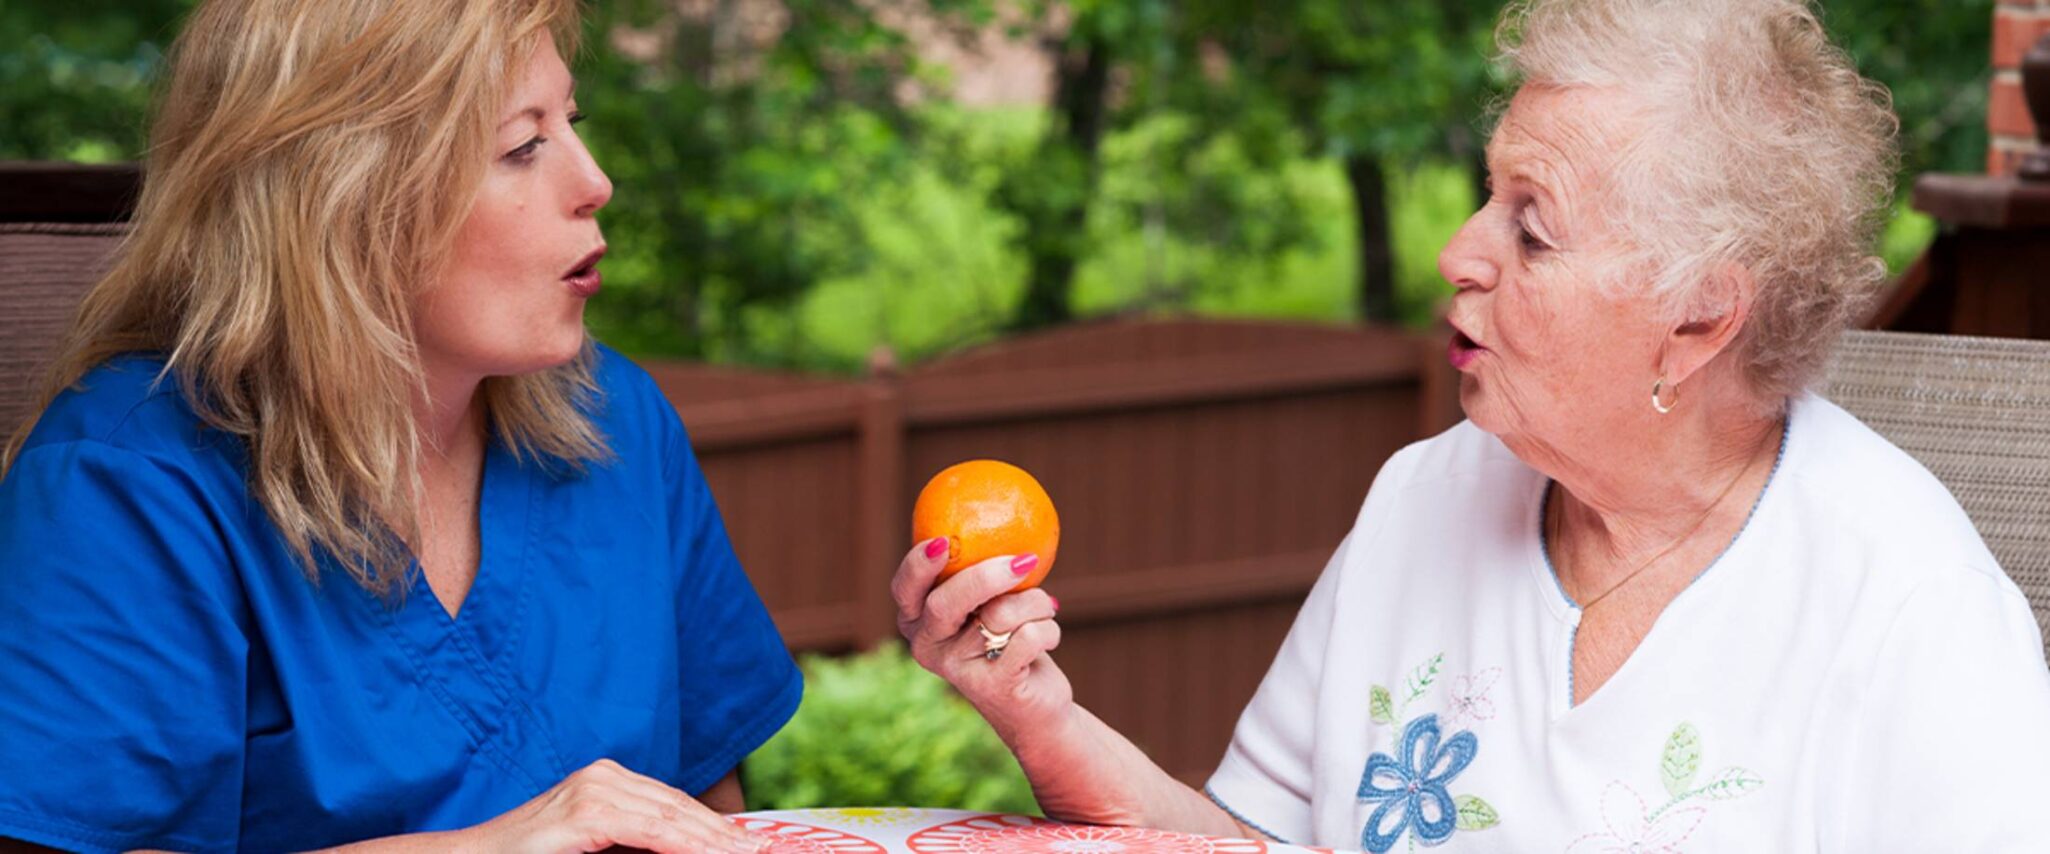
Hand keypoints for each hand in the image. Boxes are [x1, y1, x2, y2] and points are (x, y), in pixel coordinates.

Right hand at [461, 759, 765, 853]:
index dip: (722, 829)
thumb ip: (636, 847)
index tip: (758, 846)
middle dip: (727, 836)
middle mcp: (606, 776)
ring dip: (717, 841)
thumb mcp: (596, 849)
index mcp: (610, 782)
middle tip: (767, 852)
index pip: (679, 808)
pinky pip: (652, 830)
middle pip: (684, 810)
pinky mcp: (587, 811)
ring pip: (675, 818)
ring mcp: (596, 789)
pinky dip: (687, 844)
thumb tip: (687, 849)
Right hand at [892, 538, 1069, 736]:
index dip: (917, 565)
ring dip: (1037, 604)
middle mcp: (928, 646)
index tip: (940, 543)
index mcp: (918, 620)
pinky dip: (1050, 631)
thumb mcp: (991, 601)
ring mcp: (957, 670)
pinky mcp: (991, 688)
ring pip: (1000, 615)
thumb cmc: (1009, 637)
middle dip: (987, 576)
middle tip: (1024, 560)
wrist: (1033, 703)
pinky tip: (1049, 639)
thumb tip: (1006, 510)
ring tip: (1045, 610)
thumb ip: (983, 568)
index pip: (905, 589)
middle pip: (946, 602)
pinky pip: (1028, 638)